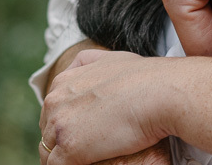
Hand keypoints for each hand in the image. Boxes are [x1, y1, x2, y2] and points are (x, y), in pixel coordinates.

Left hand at [39, 50, 170, 164]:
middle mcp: (56, 102)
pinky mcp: (71, 150)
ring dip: (64, 156)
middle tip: (88, 145)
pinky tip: (88, 163)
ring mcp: (61, 126)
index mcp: (64, 82)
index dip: (68, 120)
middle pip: (48, 130)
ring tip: (86, 158)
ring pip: (49, 150)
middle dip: (63, 138)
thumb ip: (90, 62)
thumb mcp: (112, 58)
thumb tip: (81, 64)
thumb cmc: (146, 77)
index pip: (53, 109)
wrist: (163, 92)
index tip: (84, 129)